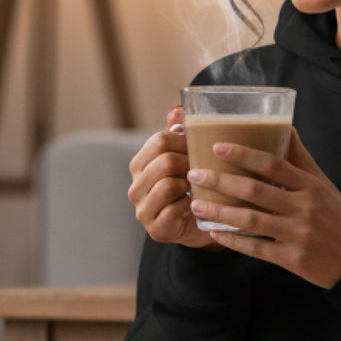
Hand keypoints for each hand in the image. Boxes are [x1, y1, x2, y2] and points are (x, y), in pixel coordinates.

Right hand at [127, 108, 216, 249]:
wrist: (200, 226)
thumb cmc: (194, 189)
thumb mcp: (187, 159)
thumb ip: (179, 135)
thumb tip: (177, 110)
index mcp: (139, 165)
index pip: (159, 140)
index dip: (185, 141)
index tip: (199, 148)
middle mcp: (135, 188)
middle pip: (164, 161)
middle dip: (190, 163)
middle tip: (205, 168)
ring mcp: (143, 210)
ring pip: (168, 184)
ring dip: (190, 185)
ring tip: (201, 187)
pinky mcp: (156, 230)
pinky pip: (175, 209)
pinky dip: (191, 206)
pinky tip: (198, 206)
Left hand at [187, 128, 340, 288]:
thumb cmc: (339, 219)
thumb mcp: (324, 185)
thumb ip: (301, 159)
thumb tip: (285, 127)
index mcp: (310, 186)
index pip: (273, 164)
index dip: (243, 154)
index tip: (217, 147)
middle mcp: (303, 208)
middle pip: (255, 190)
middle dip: (220, 181)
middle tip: (195, 174)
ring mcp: (297, 235)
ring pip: (251, 220)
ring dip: (220, 212)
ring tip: (197, 205)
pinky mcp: (292, 259)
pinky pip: (256, 249)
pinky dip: (233, 241)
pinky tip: (215, 233)